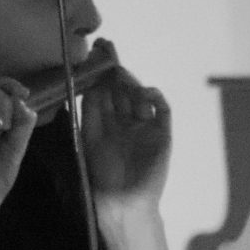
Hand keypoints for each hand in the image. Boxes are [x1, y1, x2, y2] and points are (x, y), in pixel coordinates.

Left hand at [82, 60, 171, 210]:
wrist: (122, 202)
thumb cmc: (101, 172)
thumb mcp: (89, 134)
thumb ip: (90, 106)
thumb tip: (87, 75)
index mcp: (107, 119)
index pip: (105, 87)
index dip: (100, 69)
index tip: (95, 48)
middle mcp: (126, 118)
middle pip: (121, 86)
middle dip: (113, 66)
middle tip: (106, 47)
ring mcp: (145, 124)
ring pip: (138, 93)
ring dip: (129, 80)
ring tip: (118, 72)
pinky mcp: (162, 133)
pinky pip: (162, 108)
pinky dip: (153, 96)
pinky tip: (142, 93)